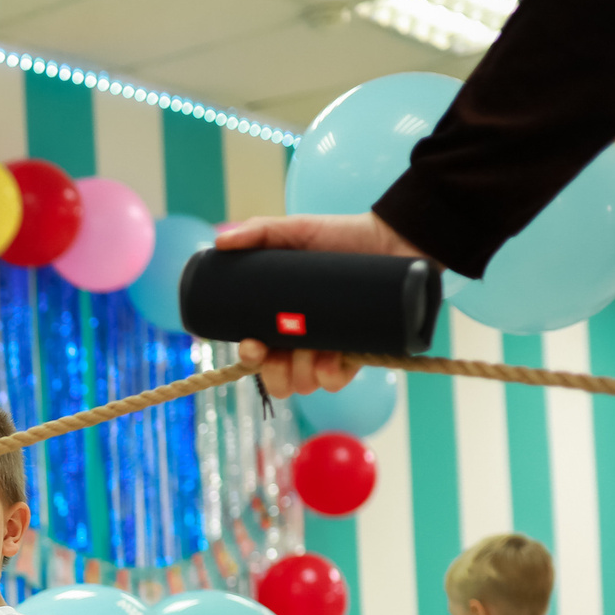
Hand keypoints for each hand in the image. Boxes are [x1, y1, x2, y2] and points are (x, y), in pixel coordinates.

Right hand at [214, 211, 427, 398]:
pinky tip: (330, 357)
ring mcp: (332, 348)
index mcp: (283, 320)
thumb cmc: (344, 235)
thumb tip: (220, 240)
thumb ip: (259, 231)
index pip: (258, 353)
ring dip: (300, 374)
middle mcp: (305, 340)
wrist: (394, 236)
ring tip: (311, 349)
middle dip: (272, 375)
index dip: (249, 357)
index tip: (252, 344)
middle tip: (277, 354)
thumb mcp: (297, 230)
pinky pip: (337, 381)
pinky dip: (328, 375)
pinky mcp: (361, 353)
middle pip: (278, 379)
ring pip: (305, 384)